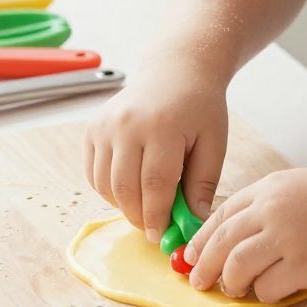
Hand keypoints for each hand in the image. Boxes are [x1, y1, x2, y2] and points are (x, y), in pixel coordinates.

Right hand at [84, 51, 228, 242]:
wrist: (175, 71)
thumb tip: (193, 221)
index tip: (161, 236)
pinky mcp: (93, 129)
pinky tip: (130, 187)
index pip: (155, 184)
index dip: (157, 216)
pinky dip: (109, 190)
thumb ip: (203, 182)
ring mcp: (105, 126)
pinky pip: (93, 173)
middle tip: (152, 228)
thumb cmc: (199, 107)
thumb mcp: (214, 142)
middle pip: (125, 188)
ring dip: (123, 205)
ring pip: (105, 184)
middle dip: (138, 217)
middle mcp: (127, 125)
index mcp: (162, 127)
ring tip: (145, 206)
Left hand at [185, 166, 306, 301]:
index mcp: (270, 188)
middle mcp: (273, 209)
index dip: (201, 240)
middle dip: (203, 266)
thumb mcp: (301, 188)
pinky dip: (264, 294)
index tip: (191, 257)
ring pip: (236, 267)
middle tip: (198, 282)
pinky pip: (267, 287)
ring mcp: (288, 237)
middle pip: (220, 243)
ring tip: (235, 289)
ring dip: (231, 283)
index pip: (220, 215)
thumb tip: (235, 239)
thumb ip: (268, 207)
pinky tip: (274, 291)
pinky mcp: (305, 265)